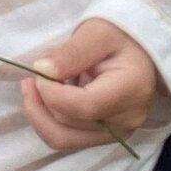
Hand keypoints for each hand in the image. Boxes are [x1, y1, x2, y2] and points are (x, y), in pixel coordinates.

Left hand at [20, 19, 161, 154]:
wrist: (139, 50)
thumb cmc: (121, 36)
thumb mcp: (97, 32)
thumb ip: (71, 52)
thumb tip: (42, 71)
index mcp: (131, 89)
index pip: (85, 106)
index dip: (52, 94)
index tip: (37, 73)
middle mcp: (127, 120)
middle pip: (69, 125)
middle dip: (41, 103)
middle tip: (30, 78)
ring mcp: (118, 133)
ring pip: (63, 138)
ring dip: (41, 114)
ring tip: (35, 88)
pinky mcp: (105, 137)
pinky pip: (67, 138)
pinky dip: (50, 120)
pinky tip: (49, 98)